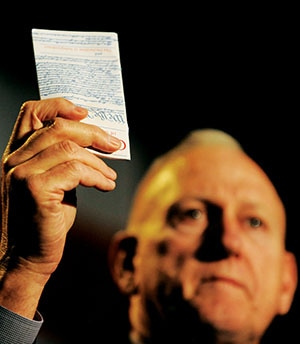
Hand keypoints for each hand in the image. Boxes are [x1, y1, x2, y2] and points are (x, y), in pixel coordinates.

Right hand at [1, 97, 120, 276]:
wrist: (30, 255)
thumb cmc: (47, 217)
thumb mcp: (56, 182)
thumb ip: (67, 159)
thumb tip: (98, 142)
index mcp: (18, 154)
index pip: (31, 113)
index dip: (60, 106)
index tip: (85, 113)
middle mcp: (14, 160)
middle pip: (58, 127)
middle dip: (93, 133)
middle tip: (114, 145)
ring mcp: (21, 173)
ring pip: (70, 148)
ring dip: (99, 161)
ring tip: (110, 176)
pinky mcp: (35, 189)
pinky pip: (75, 170)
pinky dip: (97, 176)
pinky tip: (106, 185)